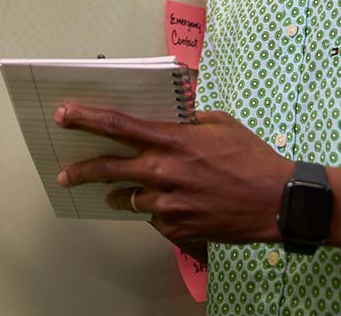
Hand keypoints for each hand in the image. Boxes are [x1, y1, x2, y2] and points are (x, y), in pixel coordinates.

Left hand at [55, 105, 292, 245]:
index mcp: (173, 141)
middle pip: (107, 170)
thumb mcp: (221, 123)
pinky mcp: (177, 228)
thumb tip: (173, 112)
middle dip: (81, 170)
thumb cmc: (252, 158)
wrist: (276, 201)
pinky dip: (159, 210)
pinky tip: (177, 204)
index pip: (118, 126)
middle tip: (64, 173)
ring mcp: (169, 204)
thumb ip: (189, 117)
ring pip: (129, 198)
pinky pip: (155, 217)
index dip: (87, 118)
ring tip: (121, 191)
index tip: (64, 114)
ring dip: (123, 193)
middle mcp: (164, 172)